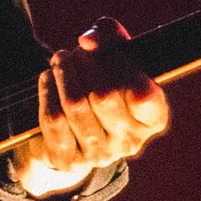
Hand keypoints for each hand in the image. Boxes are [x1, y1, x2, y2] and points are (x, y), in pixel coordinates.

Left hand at [9, 18, 170, 197]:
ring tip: (60, 59)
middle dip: (86, 65)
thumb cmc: (101, 85)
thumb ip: (111, 38)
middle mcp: (131, 142)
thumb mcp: (115, 60)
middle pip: (105, 95)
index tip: (100, 46)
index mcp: (153, 119)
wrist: (72, 130)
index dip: (118, 63)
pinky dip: (48, 92)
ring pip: (76, 105)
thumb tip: (90, 39)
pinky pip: (54, 120)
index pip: (143, 94)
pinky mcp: (68, 161)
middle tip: (76, 53)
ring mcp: (99, 156)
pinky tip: (47, 78)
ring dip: (64, 74)